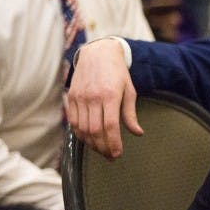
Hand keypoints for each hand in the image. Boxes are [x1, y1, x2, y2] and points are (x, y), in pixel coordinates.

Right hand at [65, 38, 140, 158]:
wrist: (98, 53)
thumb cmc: (117, 73)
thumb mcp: (129, 91)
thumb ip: (130, 114)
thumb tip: (138, 133)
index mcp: (110, 95)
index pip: (110, 126)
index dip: (113, 143)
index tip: (117, 154)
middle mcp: (93, 97)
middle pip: (95, 130)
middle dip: (102, 147)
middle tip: (110, 156)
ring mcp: (80, 97)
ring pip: (82, 128)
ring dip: (91, 143)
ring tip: (101, 150)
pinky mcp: (71, 97)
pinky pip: (73, 121)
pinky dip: (80, 134)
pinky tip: (88, 140)